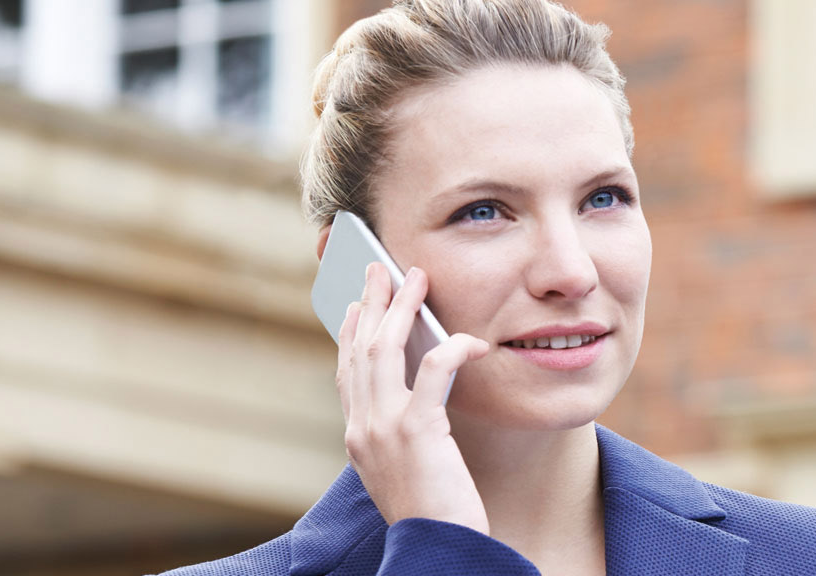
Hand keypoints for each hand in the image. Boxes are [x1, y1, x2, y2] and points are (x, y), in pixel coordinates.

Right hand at [337, 261, 494, 533]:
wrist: (437, 550)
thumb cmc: (433, 514)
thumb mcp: (406, 469)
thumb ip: (404, 432)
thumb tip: (418, 398)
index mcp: (356, 438)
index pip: (345, 373)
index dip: (348, 333)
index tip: (354, 304)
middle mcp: (361, 428)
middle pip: (359, 349)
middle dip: (370, 303)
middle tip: (378, 268)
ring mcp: (383, 428)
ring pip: (385, 350)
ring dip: (401, 308)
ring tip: (415, 277)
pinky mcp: (417, 431)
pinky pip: (432, 372)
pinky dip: (451, 348)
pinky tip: (470, 339)